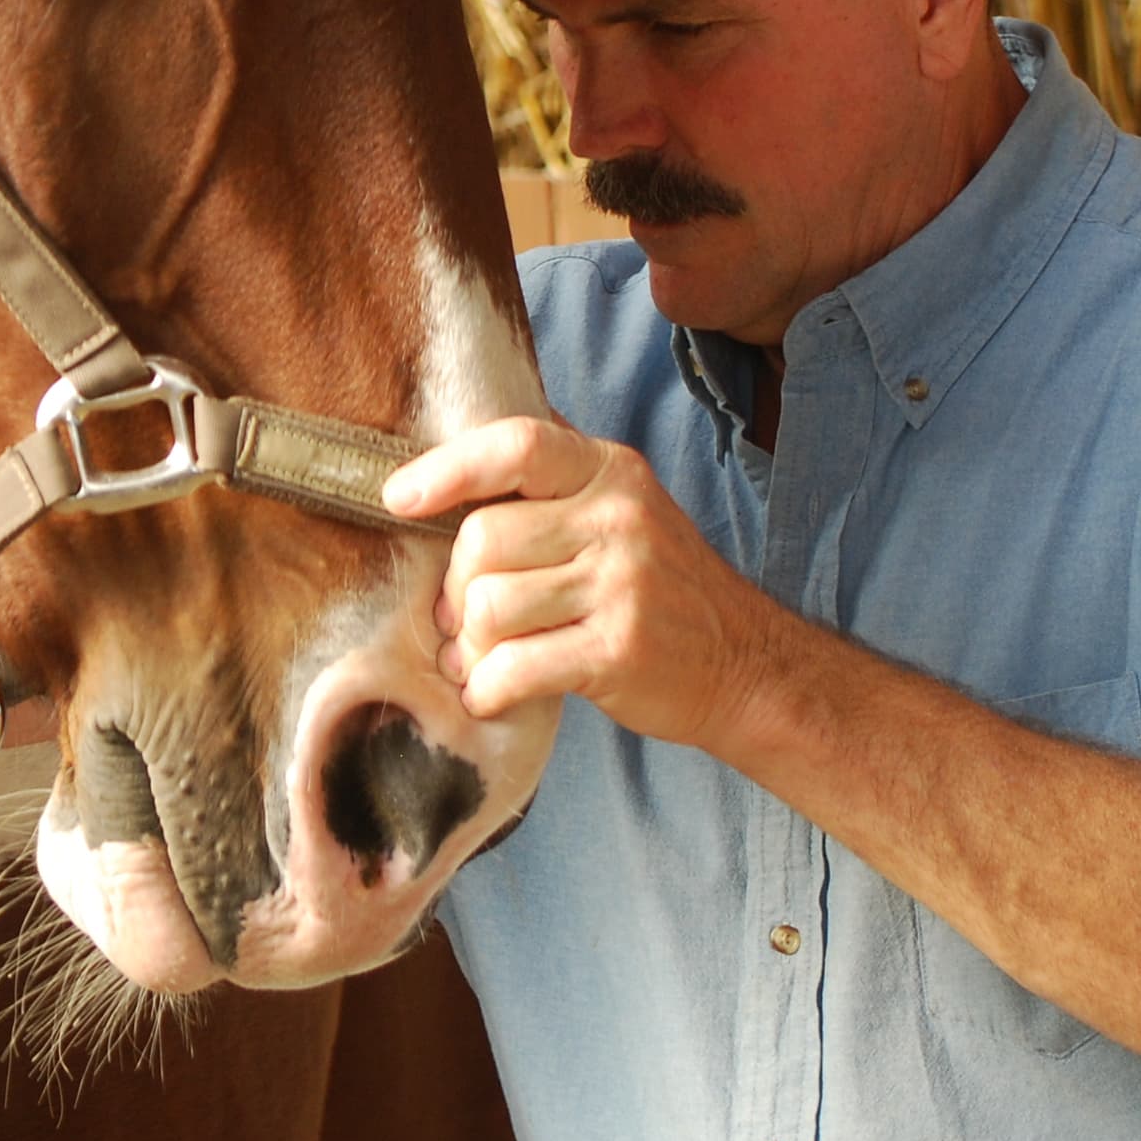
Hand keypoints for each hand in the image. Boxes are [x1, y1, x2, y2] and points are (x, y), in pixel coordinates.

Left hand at [382, 417, 781, 746]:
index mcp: (609, 471)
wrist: (743, 663)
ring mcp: (622, 585)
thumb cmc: (656, 588)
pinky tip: (496, 693)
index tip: (398, 499)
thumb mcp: (619, 510)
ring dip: (470, 649)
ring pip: (488, 608)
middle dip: (456, 591)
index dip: (446, 470)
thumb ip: (547, 488)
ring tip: (483, 661)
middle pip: (482, 541)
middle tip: (463, 622)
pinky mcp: (617, 651)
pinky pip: (512, 668)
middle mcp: (618, 518)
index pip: (515, 446)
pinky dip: (488, 690)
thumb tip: (440, 470)